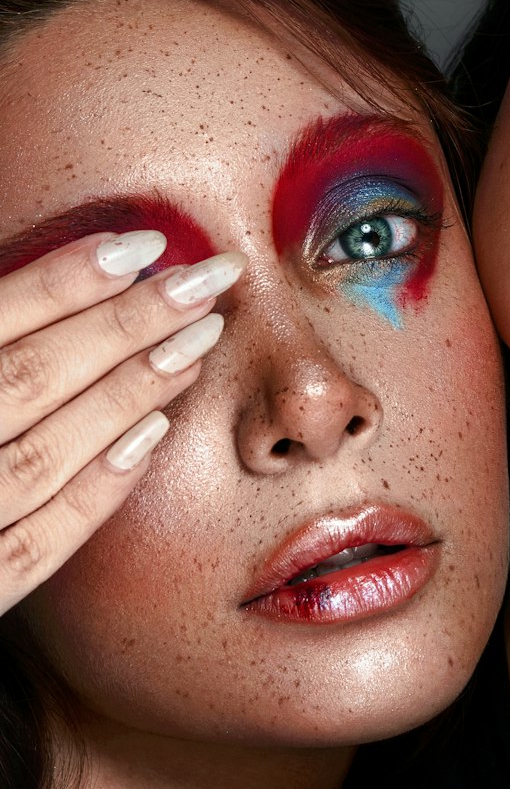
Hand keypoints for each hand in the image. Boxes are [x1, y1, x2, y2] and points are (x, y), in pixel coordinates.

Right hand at [0, 231, 245, 611]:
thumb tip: (62, 275)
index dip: (62, 280)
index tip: (141, 244)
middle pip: (27, 380)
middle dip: (125, 326)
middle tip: (203, 282)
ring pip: (42, 457)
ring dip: (127, 396)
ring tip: (194, 345)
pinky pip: (37, 544)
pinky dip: (98, 490)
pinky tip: (154, 436)